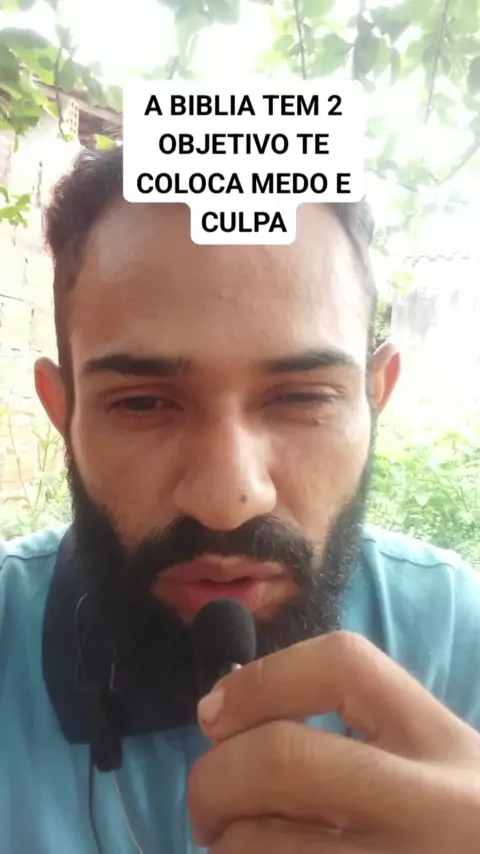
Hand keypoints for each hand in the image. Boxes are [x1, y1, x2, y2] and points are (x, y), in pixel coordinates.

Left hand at [188, 630, 479, 852]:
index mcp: (442, 743)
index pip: (342, 665)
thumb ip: (365, 738)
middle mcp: (434, 805)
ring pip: (261, 845)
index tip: (213, 712)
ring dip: (226, 842)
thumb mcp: (439, 771)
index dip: (260, 677)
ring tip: (235, 845)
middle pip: (283, 758)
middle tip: (206, 805)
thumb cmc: (456, 832)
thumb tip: (227, 722)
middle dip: (215, 776)